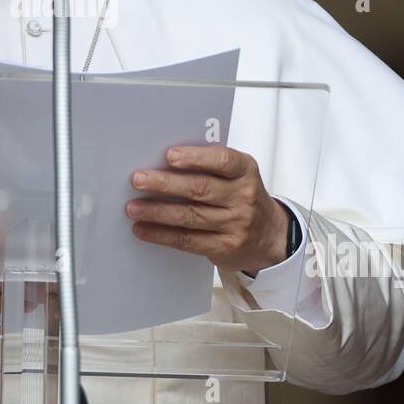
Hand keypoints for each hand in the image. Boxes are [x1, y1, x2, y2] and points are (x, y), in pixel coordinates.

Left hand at [126, 146, 288, 273]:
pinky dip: (162, 235)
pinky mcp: (224, 247)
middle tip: (138, 179)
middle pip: (200, 189)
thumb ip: (209, 166)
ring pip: (190, 216)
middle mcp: (243, 197)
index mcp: (245, 171)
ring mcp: (235, 224)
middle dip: (165, 183)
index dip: (195, 158)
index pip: (222, 160)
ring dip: (157, 211)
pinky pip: (188, 240)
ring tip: (133, 207)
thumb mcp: (237, 175)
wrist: (270, 235)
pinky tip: (144, 229)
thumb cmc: (243, 197)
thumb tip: (162, 162)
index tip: (170, 156)